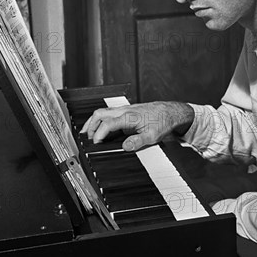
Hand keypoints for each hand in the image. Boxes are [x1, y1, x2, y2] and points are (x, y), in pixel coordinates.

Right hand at [80, 101, 194, 151]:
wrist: (170, 112)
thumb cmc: (162, 121)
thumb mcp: (153, 136)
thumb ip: (138, 142)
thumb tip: (125, 146)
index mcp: (130, 117)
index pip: (108, 124)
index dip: (99, 134)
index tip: (95, 143)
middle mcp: (125, 110)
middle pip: (100, 114)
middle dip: (90, 125)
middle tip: (87, 138)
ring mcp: (125, 109)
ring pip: (103, 112)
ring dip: (94, 122)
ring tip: (89, 133)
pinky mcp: (127, 110)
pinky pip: (110, 113)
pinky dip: (101, 120)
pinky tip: (102, 128)